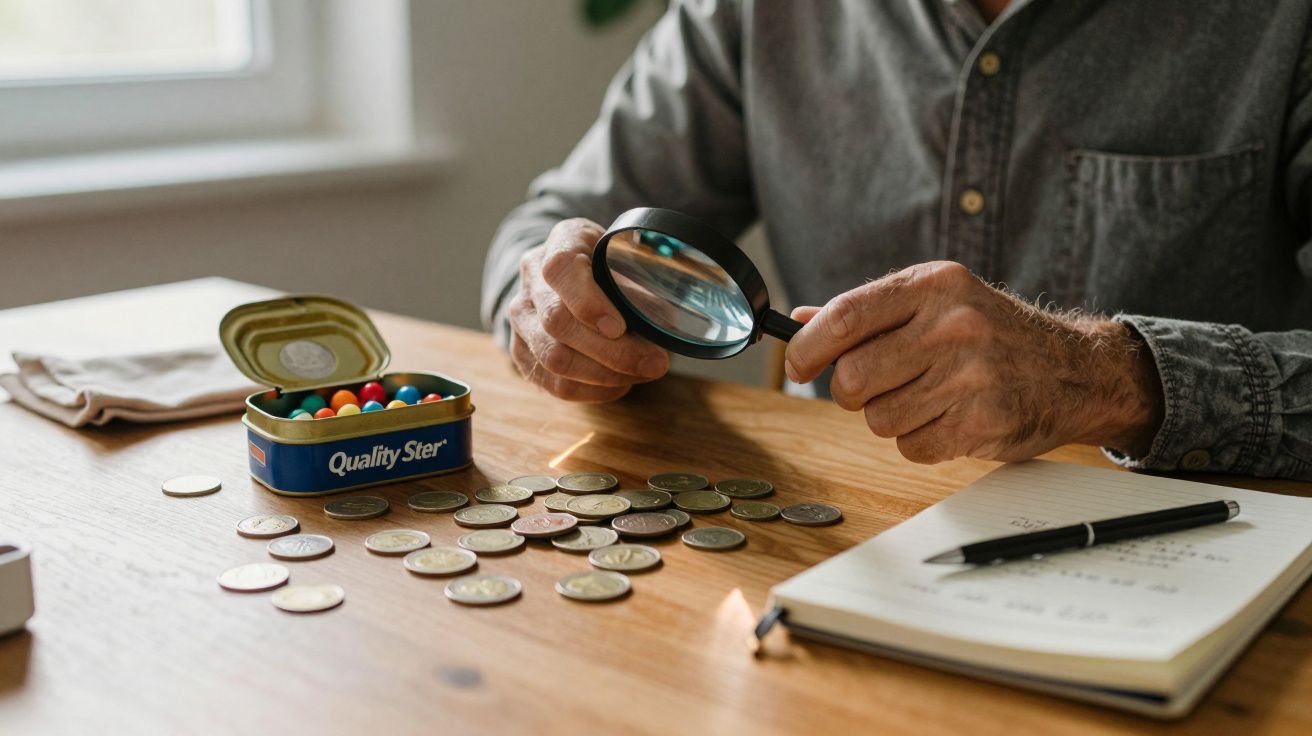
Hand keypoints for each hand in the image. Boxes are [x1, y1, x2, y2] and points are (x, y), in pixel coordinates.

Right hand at [507, 218, 669, 401]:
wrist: (568, 275)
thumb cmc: (607, 264)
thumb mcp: (628, 259)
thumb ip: (640, 288)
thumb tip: (663, 326)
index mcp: (560, 243)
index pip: (559, 270)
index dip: (587, 302)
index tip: (619, 328)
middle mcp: (532, 279)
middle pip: (558, 322)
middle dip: (611, 351)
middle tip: (655, 363)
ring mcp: (522, 318)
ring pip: (554, 358)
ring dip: (604, 375)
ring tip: (641, 374)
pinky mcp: (522, 352)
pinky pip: (553, 382)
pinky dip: (591, 390)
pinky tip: (620, 384)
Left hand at [784, 262, 1163, 462]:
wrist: (1074, 370)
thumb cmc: (992, 335)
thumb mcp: (937, 302)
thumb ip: (868, 312)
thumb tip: (799, 321)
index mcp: (934, 286)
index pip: (845, 317)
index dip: (807, 348)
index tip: (798, 366)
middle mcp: (953, 325)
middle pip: (853, 377)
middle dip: (851, 392)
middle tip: (875, 387)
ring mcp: (971, 375)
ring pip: (878, 419)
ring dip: (890, 418)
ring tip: (926, 399)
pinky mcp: (984, 422)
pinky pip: (912, 447)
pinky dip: (920, 441)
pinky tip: (948, 419)